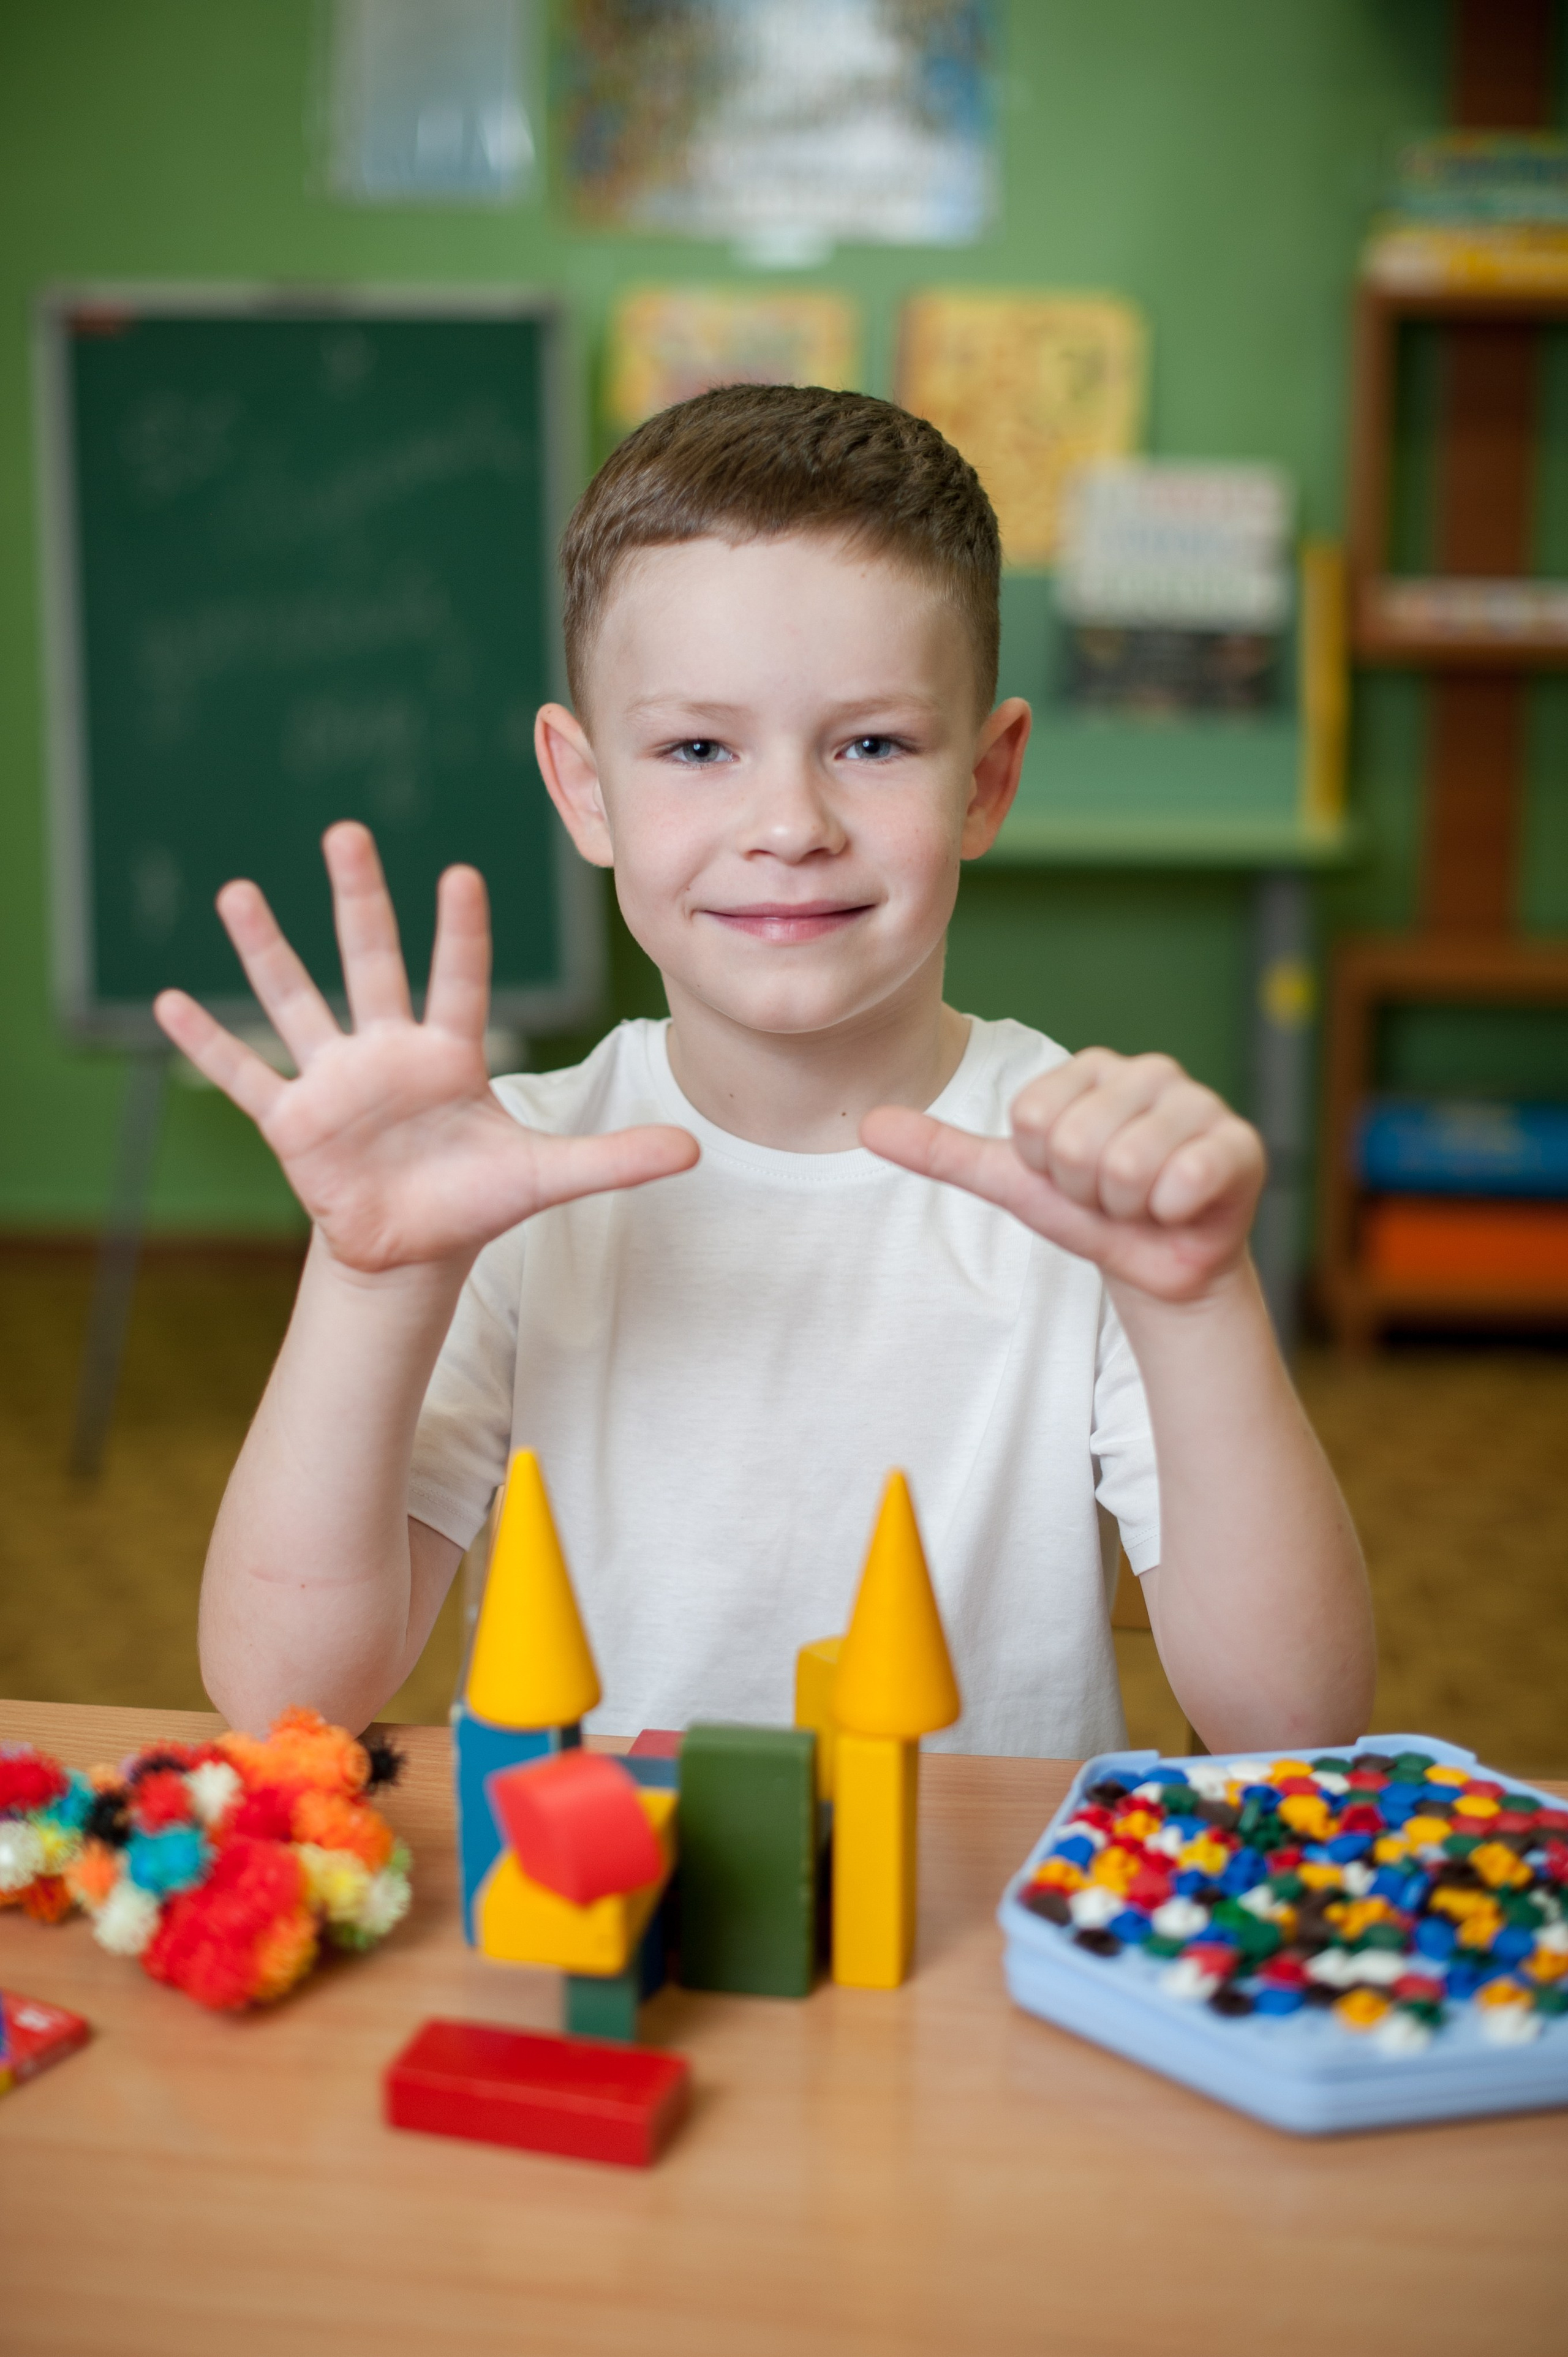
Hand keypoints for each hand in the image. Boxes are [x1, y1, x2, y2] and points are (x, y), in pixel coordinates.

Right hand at [154, 823, 697, 1272]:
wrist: (414, 1248)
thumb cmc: (476, 1200)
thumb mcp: (547, 1178)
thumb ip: (615, 1159)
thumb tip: (697, 1148)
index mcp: (448, 1054)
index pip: (458, 980)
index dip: (461, 933)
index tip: (461, 874)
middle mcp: (386, 1051)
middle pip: (370, 960)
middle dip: (358, 899)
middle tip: (347, 831)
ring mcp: (334, 1081)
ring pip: (297, 1000)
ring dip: (267, 950)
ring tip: (239, 891)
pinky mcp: (293, 1122)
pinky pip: (244, 1075)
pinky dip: (207, 1044)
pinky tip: (165, 1002)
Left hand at [860, 1048, 1263, 1303]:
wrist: (1158, 1263)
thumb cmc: (1087, 1211)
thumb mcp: (1010, 1181)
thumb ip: (942, 1150)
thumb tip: (867, 1126)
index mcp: (1092, 1068)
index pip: (1031, 1119)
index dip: (1043, 1168)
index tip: (1070, 1178)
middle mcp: (1149, 1071)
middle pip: (1076, 1143)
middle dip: (1085, 1192)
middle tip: (1109, 1196)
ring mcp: (1199, 1102)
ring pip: (1126, 1167)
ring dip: (1127, 1208)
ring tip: (1145, 1202)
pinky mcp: (1239, 1143)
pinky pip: (1181, 1181)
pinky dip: (1172, 1212)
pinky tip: (1183, 1206)